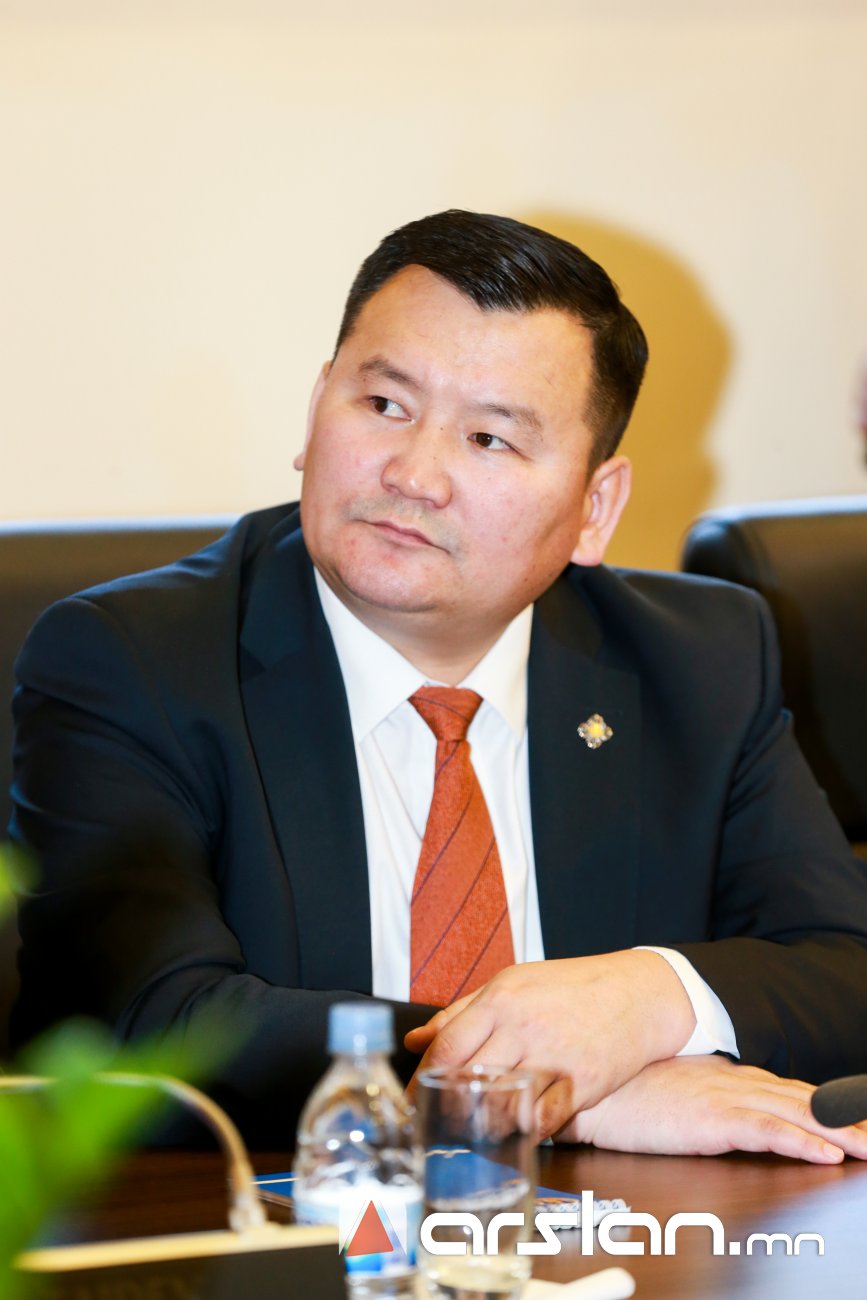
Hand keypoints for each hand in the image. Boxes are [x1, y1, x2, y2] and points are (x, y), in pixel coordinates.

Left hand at [404, 951, 695, 1139]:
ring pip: (500, 1104)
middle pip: (467, 1078)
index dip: (423, 1078)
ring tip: (466, 1133)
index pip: (447, 1046)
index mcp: (502, 998)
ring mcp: (554, 1057)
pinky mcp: (582, 1084)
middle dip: (444, 1106)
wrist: (638, 993)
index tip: (412, 1098)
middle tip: (433, 1123)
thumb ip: (461, 1012)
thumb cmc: (571, 987)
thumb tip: (415, 1040)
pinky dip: (519, 1134)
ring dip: (478, 1125)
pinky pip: (540, 1120)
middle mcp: (523, 1027)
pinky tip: (509, 1136)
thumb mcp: (514, 983)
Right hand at [559, 1054, 866, 1163]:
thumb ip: (702, 1097)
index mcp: (725, 1077)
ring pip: (797, 1113)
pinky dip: (800, 1140)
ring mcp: (725, 1098)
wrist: (588, 1085)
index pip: (790, 1091)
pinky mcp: (711, 1119)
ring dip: (841, 1131)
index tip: (858, 1120)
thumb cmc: (621, 1091)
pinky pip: (766, 1131)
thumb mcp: (670, 1091)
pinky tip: (827, 1153)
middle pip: (805, 1099)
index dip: (828, 1105)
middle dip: (847, 1117)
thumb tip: (718, 1110)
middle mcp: (733, 1082)